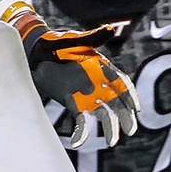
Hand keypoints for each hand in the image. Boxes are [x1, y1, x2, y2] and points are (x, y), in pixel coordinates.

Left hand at [22, 19, 138, 148]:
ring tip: (112, 142)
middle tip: (130, 130)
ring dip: (110, 128)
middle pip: (117, 102)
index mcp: (102, 68)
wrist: (34, 54)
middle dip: (125, 116)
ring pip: (104, 114)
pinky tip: (78, 142)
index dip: (130, 96)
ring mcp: (87, 95)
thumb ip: (91, 38)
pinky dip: (82, 133)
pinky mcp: (74, 104)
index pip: (122, 83)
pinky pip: (82, 121)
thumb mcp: (73, 40)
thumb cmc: (55, 43)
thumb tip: (110, 29)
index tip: (136, 109)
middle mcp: (98, 83)